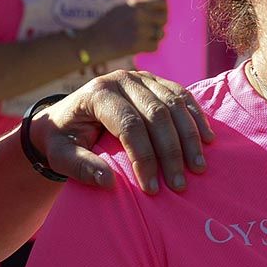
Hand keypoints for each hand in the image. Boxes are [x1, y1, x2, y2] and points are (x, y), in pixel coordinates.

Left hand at [30, 70, 214, 193]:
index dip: (143, 157)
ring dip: (190, 137)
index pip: (129, 125)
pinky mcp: (156, 81)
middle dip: (171, 151)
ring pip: (174, 104)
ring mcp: (142, 78)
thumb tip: (110, 182)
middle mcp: (122, 80)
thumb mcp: (60, 155)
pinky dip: (196, 118)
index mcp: (98, 94)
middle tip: (180, 184)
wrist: (65, 116)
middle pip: (156, 114)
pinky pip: (182, 96)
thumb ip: (81, 168)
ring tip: (198, 167)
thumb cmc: (62, 139)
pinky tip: (207, 139)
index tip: (152, 188)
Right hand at [86, 0, 168, 59]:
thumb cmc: (106, 26)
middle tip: (149, 30)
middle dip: (159, 25)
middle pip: (164, 18)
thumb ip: (141, 7)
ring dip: (154, 37)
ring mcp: (138, 29)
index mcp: (135, 4)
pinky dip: (149, 48)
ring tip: (141, 38)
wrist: (91, 43)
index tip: (155, 16)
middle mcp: (138, 14)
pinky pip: (155, 46)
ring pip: (160, 33)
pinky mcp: (136, 45)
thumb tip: (162, 8)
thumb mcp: (122, 9)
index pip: (162, 2)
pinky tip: (138, 46)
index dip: (162, 10)